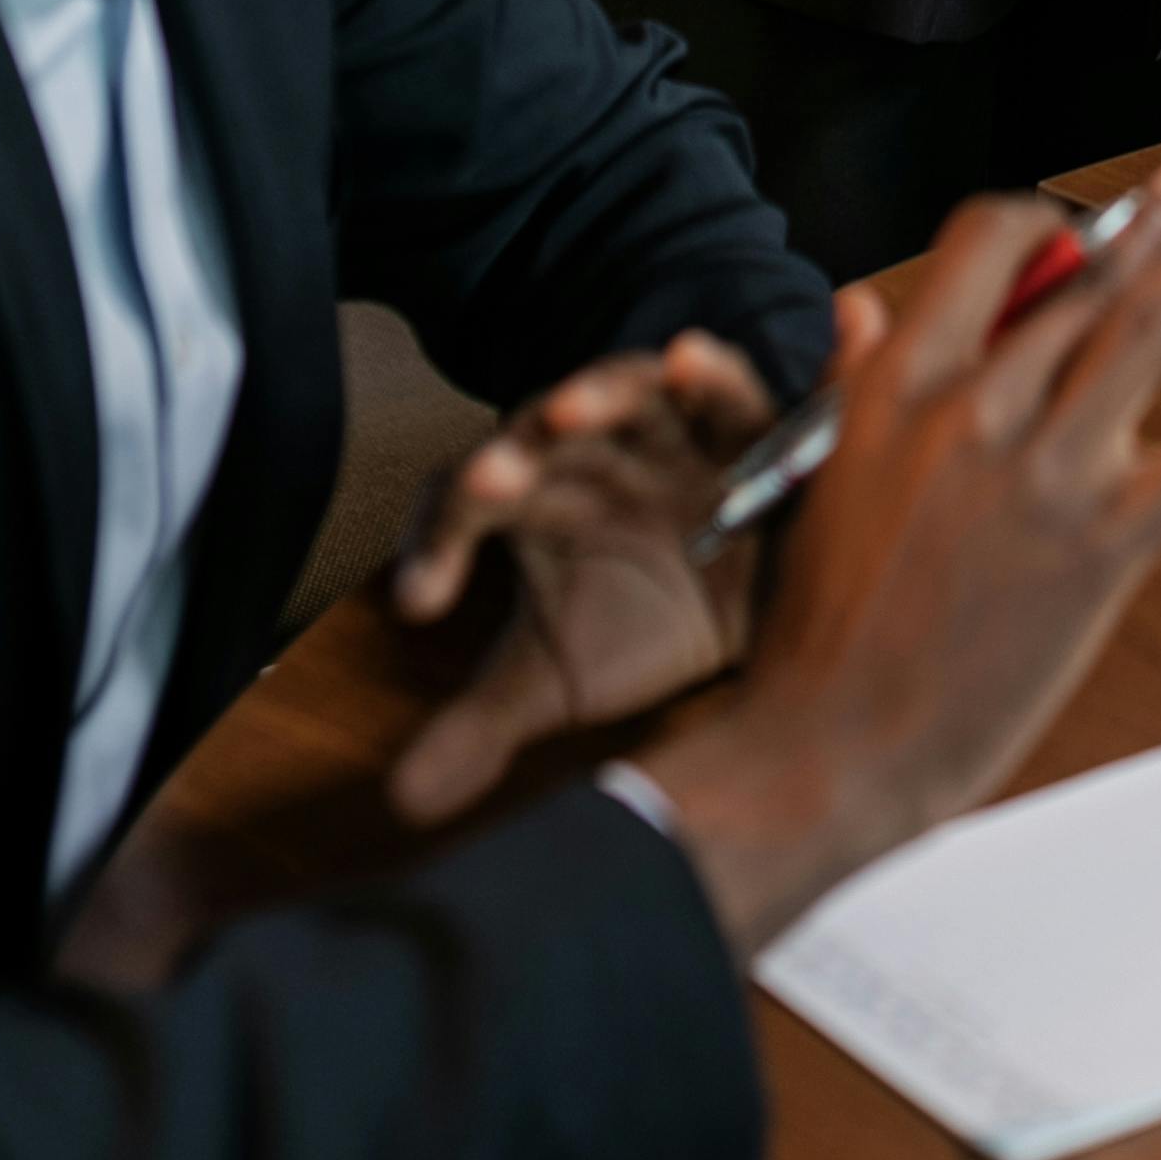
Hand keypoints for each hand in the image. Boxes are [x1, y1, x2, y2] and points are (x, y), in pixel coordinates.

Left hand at [385, 331, 781, 825]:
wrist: (758, 613)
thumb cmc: (644, 625)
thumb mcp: (555, 680)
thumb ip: (479, 726)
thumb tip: (402, 802)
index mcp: (532, 501)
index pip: (460, 499)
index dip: (433, 539)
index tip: (415, 604)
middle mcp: (592, 454)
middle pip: (535, 436)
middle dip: (512, 458)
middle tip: (486, 483)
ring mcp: (668, 434)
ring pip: (625, 394)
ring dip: (599, 395)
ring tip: (569, 412)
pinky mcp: (746, 431)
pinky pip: (729, 391)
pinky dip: (712, 373)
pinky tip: (686, 358)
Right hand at [639, 171, 1160, 958]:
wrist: (829, 748)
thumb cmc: (814, 630)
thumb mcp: (811, 474)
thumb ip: (851, 379)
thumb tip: (860, 310)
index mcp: (900, 385)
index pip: (984, 249)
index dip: (1035, 221)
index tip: (1063, 221)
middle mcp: (979, 409)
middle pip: (1084, 281)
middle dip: (1150, 223)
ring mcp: (1048, 474)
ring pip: (1150, 332)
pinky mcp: (1103, 544)